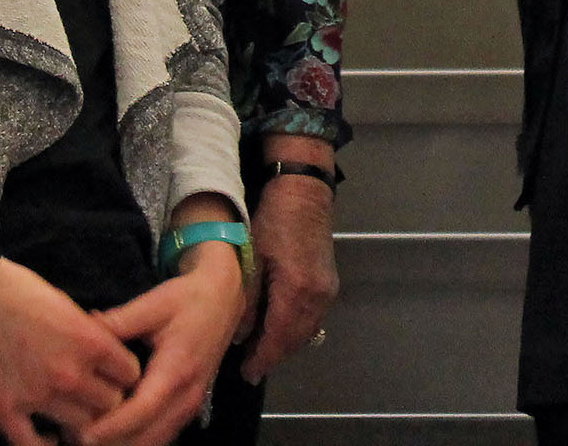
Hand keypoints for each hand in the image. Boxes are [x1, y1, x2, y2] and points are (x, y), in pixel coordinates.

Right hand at [0, 258, 141, 445]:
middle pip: (111, 405)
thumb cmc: (20, 290)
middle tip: (95, 397)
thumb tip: (109, 358)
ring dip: (80, 423)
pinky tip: (49, 438)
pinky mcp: (5, 409)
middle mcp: (70, 372)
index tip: (115, 377)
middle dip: (106, 401)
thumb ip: (91, 336)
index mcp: (90, 341)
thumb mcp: (68, 305)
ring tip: (75, 417)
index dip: (125, 377)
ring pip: (81, 428)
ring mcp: (37, 395)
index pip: (131, 375)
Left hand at [77, 247, 248, 445]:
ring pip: (156, 442)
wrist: (223, 300)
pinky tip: (112, 432)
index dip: (113, 426)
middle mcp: (187, 395)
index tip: (84, 433)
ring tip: (88, 435)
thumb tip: (83, 329)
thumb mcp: (152, 304)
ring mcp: (191, 405)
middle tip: (77, 436)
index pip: (144, 409)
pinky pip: (162, 436)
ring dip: (124, 444)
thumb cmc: (187, 299)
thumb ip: (118, 321)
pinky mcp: (188, 408)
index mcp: (177, 368)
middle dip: (113, 443)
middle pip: (149, 437)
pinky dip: (137, 440)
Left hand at [238, 167, 338, 383]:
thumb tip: (238, 335)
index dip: (261, 360)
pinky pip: (313, 320)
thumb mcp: (252, 259)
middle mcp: (317, 298)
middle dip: (272, 357)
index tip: (246, 375)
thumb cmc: (273, 221)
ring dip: (285, 346)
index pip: (277, 339)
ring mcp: (327, 292)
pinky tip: (280, 331)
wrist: (304, 193)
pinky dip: (296, 331)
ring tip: (261, 353)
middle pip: (294, 341)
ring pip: (306, 333)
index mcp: (296, 291)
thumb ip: (248, 301)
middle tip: (250, 368)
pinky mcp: (330, 285)